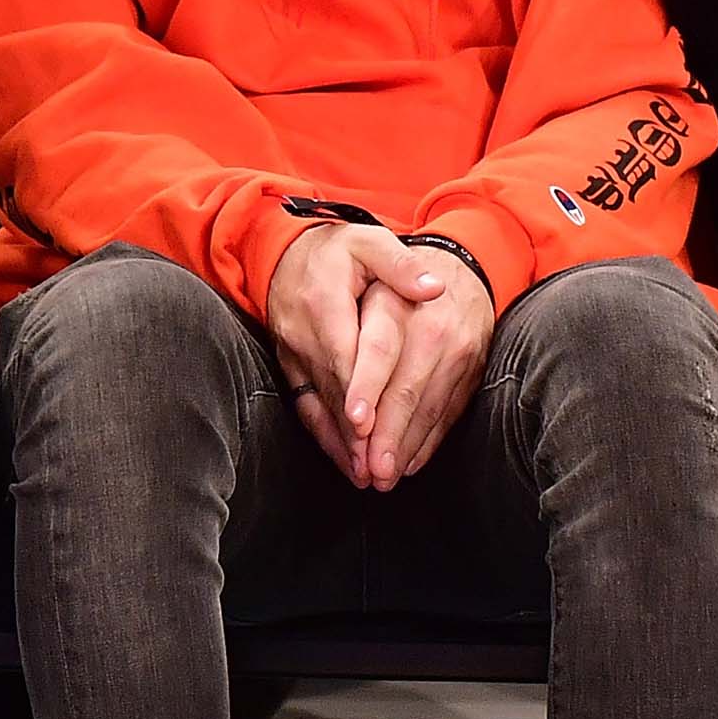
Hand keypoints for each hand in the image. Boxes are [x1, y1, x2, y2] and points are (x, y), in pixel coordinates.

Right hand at [266, 222, 448, 478]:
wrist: (284, 250)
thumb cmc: (336, 248)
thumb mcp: (370, 242)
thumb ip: (400, 266)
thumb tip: (433, 287)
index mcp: (326, 303)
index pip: (343, 355)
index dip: (356, 391)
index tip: (367, 423)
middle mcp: (304, 334)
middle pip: (332, 390)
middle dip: (353, 433)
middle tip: (377, 468)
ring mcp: (294, 354)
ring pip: (318, 404)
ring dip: (340, 442)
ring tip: (364, 475)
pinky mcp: (290, 367)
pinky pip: (305, 406)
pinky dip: (324, 434)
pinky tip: (342, 458)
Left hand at [342, 264, 495, 488]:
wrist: (460, 268)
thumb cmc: (395, 281)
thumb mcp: (367, 269)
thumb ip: (341, 317)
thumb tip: (337, 362)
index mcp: (398, 303)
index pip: (380, 350)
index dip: (367, 388)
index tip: (354, 421)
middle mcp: (432, 329)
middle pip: (407, 390)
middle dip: (387, 436)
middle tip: (371, 471)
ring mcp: (459, 353)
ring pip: (430, 408)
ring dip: (406, 447)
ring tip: (385, 476)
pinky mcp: (472, 371)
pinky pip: (450, 413)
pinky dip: (429, 441)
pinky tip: (411, 461)